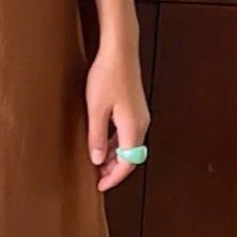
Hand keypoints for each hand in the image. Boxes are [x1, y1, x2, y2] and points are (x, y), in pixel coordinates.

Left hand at [85, 44, 150, 192]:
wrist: (120, 50)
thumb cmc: (107, 75)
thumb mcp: (96, 109)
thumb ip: (97, 136)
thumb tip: (98, 159)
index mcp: (133, 127)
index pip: (127, 163)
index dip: (114, 177)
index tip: (100, 185)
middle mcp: (141, 123)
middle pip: (131, 156)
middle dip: (115, 169)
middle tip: (98, 177)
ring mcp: (140, 115)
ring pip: (129, 144)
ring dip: (115, 156)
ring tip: (98, 162)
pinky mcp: (135, 107)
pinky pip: (128, 133)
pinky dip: (117, 143)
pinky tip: (103, 141)